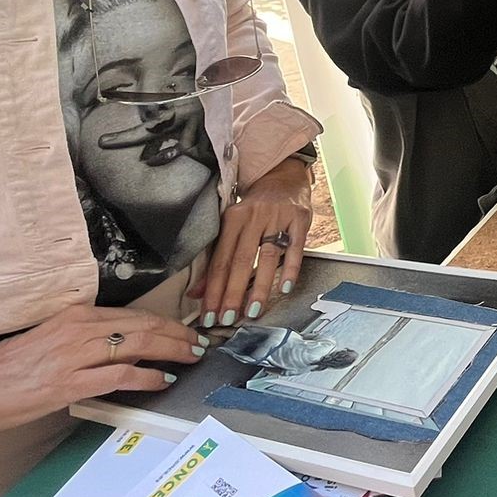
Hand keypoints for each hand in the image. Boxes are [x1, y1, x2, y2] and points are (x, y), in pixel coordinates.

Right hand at [0, 305, 204, 441]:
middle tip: (198, 342)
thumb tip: (116, 349)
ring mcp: (74, 356)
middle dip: (175, 334)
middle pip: (140, 326)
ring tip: (190, 357)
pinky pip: (119, 376)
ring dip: (170, 350)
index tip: (182, 329)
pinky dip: (146, 376)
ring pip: (136, 346)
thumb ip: (80, 340)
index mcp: (72, 316)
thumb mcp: (46, 341)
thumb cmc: (3, 369)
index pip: (129, 315)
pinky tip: (163, 379)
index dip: (161, 322)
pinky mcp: (69, 383)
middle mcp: (77, 330)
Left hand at [194, 155, 314, 328]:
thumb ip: (216, 259)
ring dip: (258, 287)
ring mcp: (278, 218)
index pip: (219, 260)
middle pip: (240, 261)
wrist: (284, 178)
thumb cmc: (255, 209)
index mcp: (232, 218)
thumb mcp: (232, 227)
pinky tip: (284, 288)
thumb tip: (197, 293)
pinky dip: (290, 269)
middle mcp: (254, 217)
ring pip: (267, 257)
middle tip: (226, 319)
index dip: (213, 289)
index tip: (208, 314)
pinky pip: (296, 248)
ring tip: (252, 311)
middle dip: (232, 293)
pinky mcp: (300, 219)